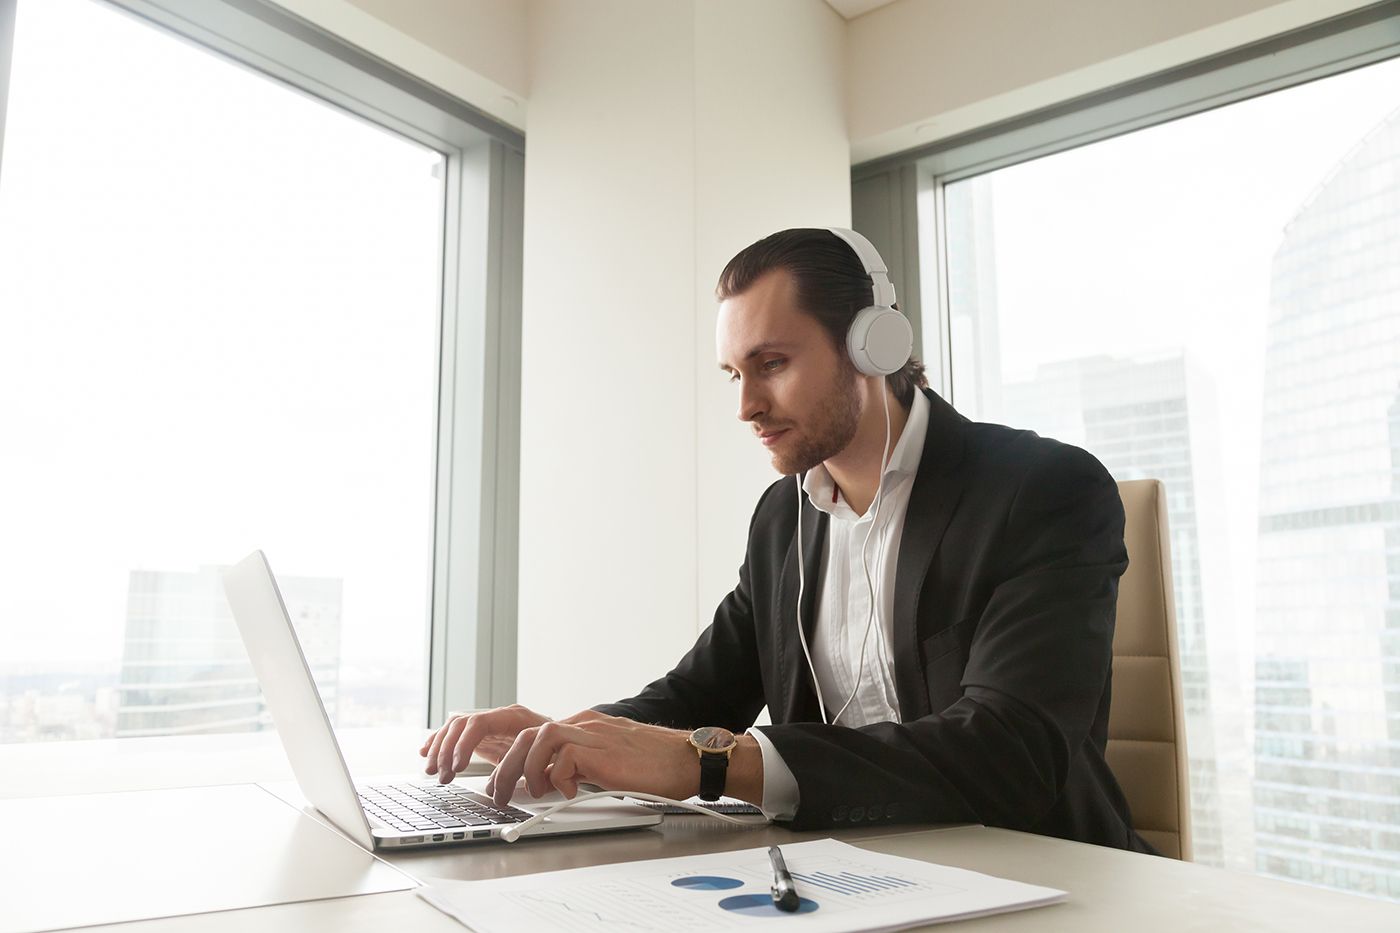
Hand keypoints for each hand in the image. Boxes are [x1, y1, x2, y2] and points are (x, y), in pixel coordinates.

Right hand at [419, 705, 551, 783]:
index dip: (463, 744)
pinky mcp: (483, 734)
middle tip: (443, 776)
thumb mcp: (543, 758)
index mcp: (513, 717)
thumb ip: (520, 769)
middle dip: (446, 751)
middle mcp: (498, 716)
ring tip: (432, 772)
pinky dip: (439, 742)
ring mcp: (489, 723)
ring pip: (454, 728)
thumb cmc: (557, 748)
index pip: (478, 723)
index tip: (457, 767)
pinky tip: (426, 753)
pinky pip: (455, 733)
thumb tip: (494, 789)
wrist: (565, 738)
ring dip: (439, 749)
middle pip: (461, 724)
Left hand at [484, 710, 697, 806]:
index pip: (534, 735)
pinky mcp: (603, 750)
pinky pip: (564, 757)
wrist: (688, 759)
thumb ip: (580, 766)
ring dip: (528, 769)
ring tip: (534, 791)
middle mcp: (585, 724)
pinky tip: (570, 791)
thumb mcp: (608, 763)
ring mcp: (594, 734)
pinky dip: (559, 777)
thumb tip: (554, 783)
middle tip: (501, 793)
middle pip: (527, 734)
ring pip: (539, 738)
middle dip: (506, 766)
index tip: (504, 783)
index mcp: (584, 726)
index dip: (512, 759)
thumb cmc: (657, 765)